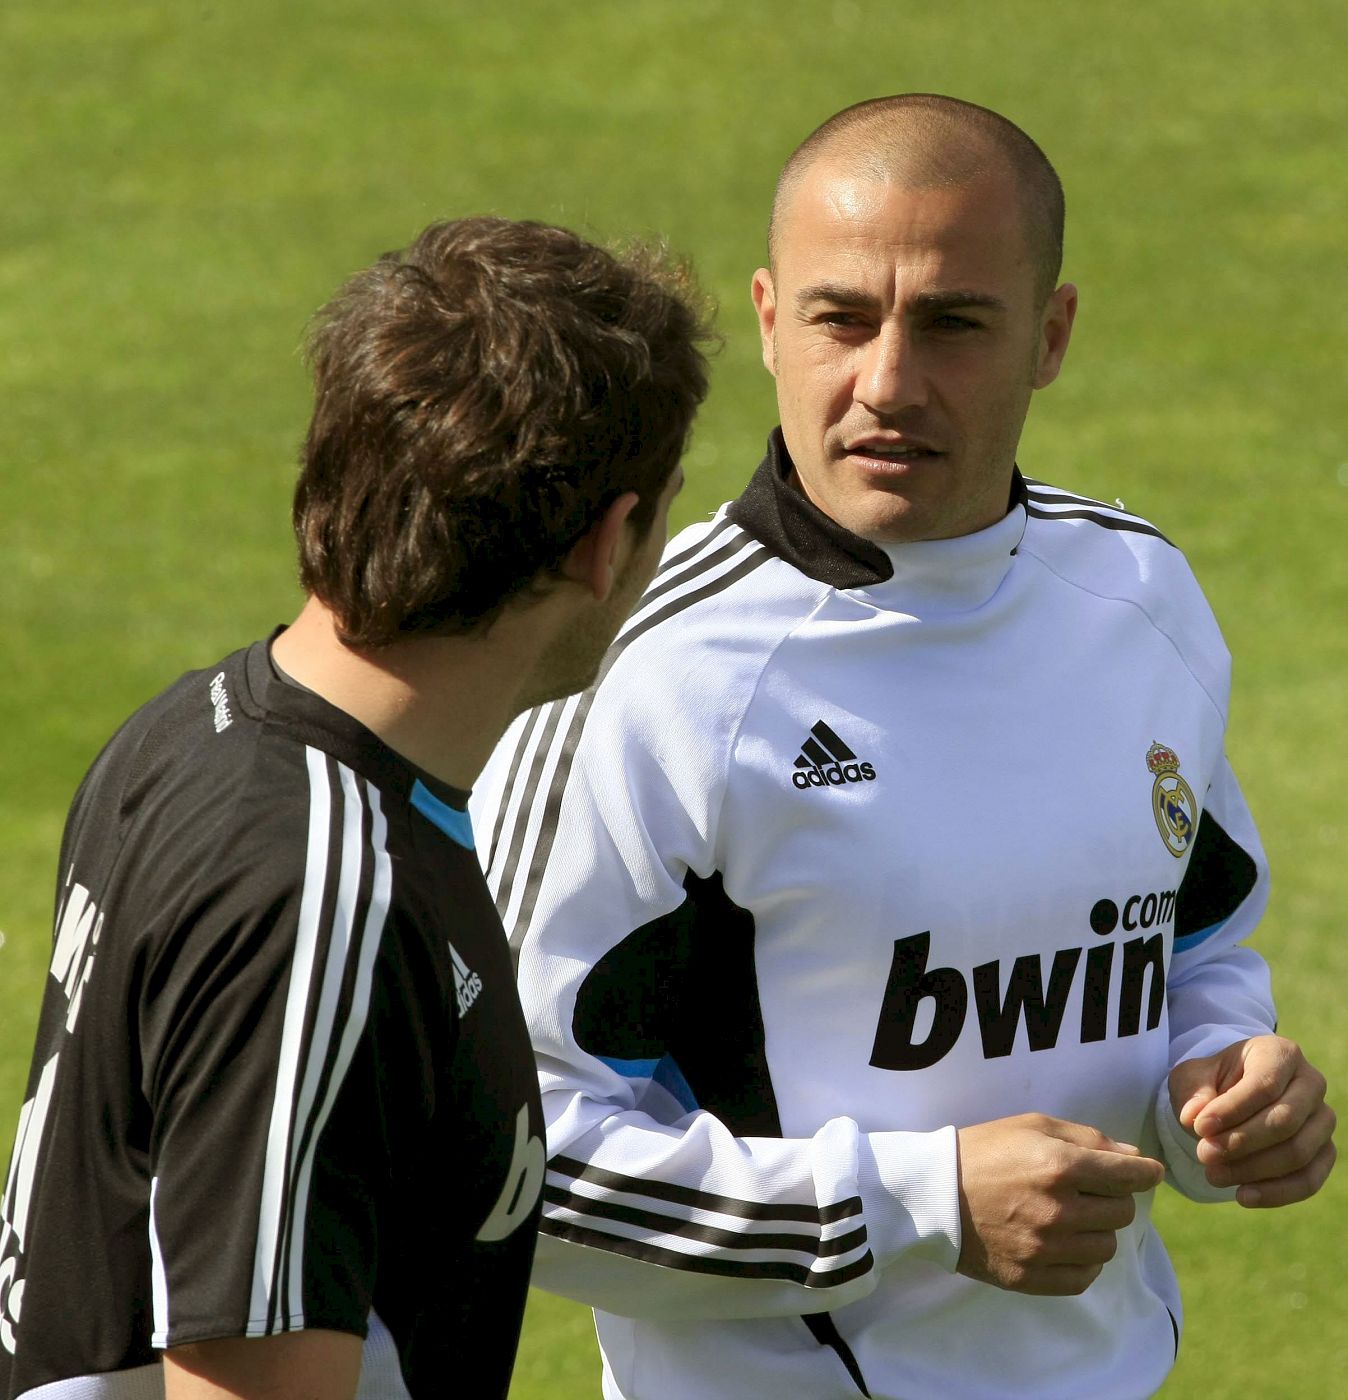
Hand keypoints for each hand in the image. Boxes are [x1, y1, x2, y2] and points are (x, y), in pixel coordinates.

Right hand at [955, 1114, 1164, 1295]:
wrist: (933, 1192)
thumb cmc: (984, 1150)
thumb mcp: (1032, 1126)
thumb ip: (1087, 1138)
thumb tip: (1133, 1158)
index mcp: (1059, 1166)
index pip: (1130, 1177)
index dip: (1145, 1173)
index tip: (1147, 1173)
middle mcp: (1058, 1210)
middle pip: (1122, 1212)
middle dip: (1114, 1197)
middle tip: (1090, 1190)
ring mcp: (1045, 1248)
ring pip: (1107, 1246)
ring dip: (1098, 1230)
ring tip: (1073, 1216)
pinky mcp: (1031, 1277)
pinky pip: (1084, 1277)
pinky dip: (1084, 1261)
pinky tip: (1066, 1244)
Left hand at [1168, 1035, 1335, 1207]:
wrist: (1230, 1099)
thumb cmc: (1212, 1082)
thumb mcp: (1192, 1077)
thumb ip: (1192, 1092)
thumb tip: (1193, 1116)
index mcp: (1281, 1054)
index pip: (1264, 1085)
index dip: (1232, 1110)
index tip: (1198, 1127)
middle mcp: (1311, 1083)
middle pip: (1285, 1121)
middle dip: (1241, 1143)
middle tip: (1203, 1155)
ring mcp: (1323, 1120)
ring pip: (1298, 1153)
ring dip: (1254, 1170)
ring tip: (1213, 1176)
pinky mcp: (1324, 1152)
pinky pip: (1310, 1179)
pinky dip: (1277, 1192)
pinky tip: (1243, 1196)